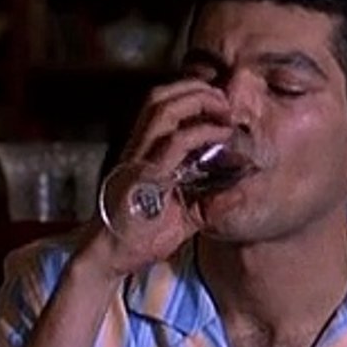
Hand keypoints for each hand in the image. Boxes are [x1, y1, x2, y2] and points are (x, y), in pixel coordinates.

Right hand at [80, 79, 235, 276]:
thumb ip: (204, 201)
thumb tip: (237, 195)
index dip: (187, 93)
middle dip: (195, 90)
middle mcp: (136, 150)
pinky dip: (201, 132)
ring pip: (162, 110)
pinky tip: (221, 135)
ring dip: (197, 101)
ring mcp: (137, 160)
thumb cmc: (139, 237)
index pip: (159, 106)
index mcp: (140, 152)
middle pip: (159, 98)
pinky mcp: (143, 178)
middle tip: (224, 101)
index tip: (218, 103)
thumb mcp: (179, 215)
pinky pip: (173, 144)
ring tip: (222, 109)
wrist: (108, 257)